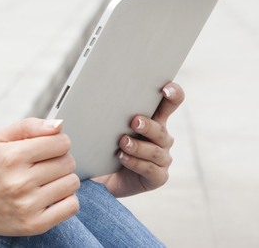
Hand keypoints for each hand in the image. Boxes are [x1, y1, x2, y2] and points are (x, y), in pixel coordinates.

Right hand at [0, 118, 80, 236]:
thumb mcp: (0, 139)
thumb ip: (29, 126)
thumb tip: (59, 125)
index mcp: (11, 157)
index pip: (59, 143)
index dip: (59, 142)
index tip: (51, 146)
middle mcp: (19, 182)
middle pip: (67, 162)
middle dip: (61, 160)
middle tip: (46, 164)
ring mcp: (28, 205)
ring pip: (72, 183)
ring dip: (64, 179)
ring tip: (48, 180)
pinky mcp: (35, 224)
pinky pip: (71, 206)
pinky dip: (67, 199)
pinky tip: (52, 195)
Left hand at [93, 82, 182, 197]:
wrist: (105, 177)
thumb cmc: (107, 146)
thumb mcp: (109, 126)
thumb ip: (110, 112)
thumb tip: (92, 92)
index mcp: (154, 120)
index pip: (170, 104)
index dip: (174, 94)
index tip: (166, 89)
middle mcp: (162, 138)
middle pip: (161, 129)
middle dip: (148, 125)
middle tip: (134, 121)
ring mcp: (162, 158)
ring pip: (155, 151)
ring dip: (138, 146)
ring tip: (122, 142)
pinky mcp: (158, 177)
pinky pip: (150, 169)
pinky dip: (135, 163)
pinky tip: (122, 157)